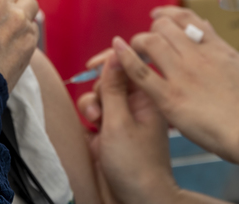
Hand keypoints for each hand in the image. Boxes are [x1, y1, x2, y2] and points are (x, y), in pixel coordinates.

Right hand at [77, 53, 179, 203]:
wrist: (138, 201)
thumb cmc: (136, 166)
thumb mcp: (120, 121)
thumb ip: (113, 86)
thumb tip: (116, 51)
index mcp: (148, 96)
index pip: (129, 64)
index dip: (110, 61)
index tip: (92, 66)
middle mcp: (136, 104)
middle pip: (109, 79)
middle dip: (99, 91)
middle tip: (101, 111)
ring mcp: (123, 118)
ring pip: (98, 96)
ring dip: (91, 106)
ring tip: (96, 124)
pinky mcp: (110, 131)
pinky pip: (94, 113)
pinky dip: (89, 120)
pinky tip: (92, 134)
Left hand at [105, 6, 238, 163]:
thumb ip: (222, 49)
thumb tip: (208, 31)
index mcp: (215, 48)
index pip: (186, 19)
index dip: (168, 14)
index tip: (157, 15)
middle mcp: (196, 56)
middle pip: (163, 27)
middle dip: (152, 31)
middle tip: (146, 43)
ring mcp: (181, 75)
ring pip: (149, 43)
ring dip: (137, 43)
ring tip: (132, 51)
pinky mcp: (169, 98)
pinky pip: (139, 72)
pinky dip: (124, 59)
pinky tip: (115, 52)